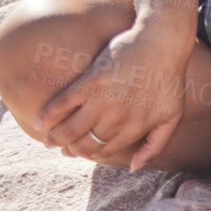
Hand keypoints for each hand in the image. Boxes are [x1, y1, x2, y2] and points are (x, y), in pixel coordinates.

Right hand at [35, 21, 188, 169]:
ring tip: (48, 140)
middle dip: (70, 150)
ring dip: (55, 138)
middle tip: (61, 148)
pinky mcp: (90, 82)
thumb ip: (155, 144)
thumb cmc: (169, 79)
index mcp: (135, 128)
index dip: (89, 155)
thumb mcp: (171, 115)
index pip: (104, 152)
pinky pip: (61, 105)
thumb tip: (135, 168)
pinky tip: (39, 122)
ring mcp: (102, 100)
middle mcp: (117, 119)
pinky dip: (47, 116)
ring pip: (69, 130)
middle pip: (84, 144)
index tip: (79, 152)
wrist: (161, 42)